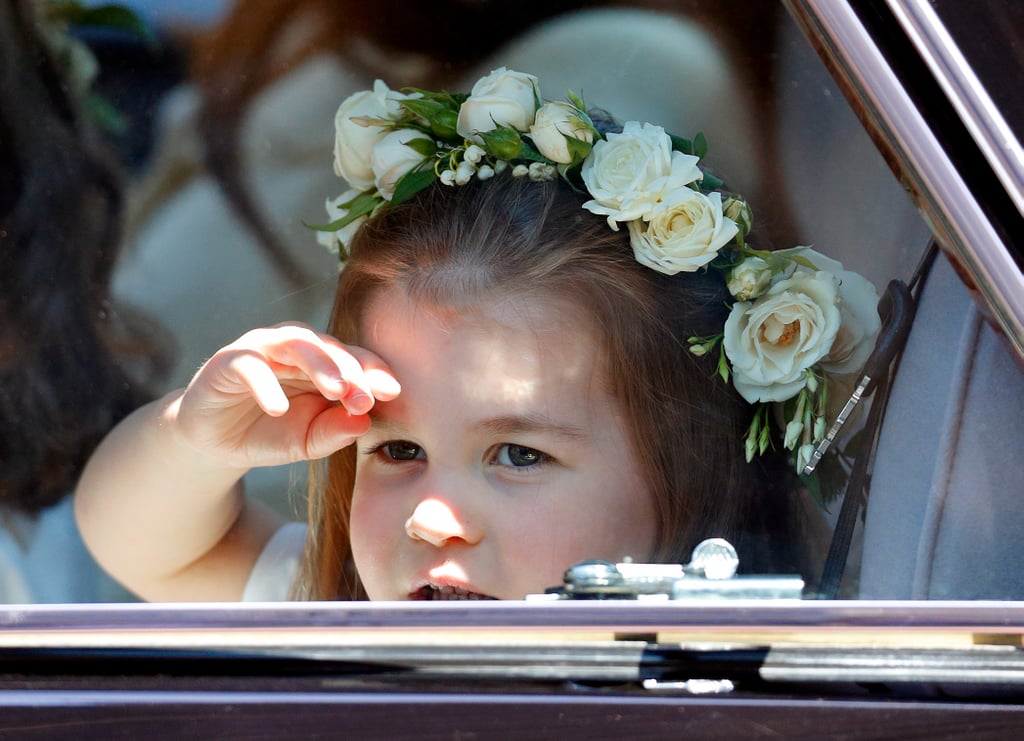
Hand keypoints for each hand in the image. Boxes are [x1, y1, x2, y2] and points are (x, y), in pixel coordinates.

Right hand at [171, 323, 399, 467]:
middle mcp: (295, 348)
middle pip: (331, 347)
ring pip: (296, 342)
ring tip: (336, 391)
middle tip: (365, 398)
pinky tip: (279, 408)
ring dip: (319, 364)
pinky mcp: (228, 360)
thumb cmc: (268, 433)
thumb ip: (335, 431)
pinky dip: (265, 384)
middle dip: (352, 371)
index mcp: (322, 362)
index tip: (393, 394)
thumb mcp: (307, 441)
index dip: (374, 373)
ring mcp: (262, 349)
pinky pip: (249, 365)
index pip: (355, 360)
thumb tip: (364, 423)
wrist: (214, 442)